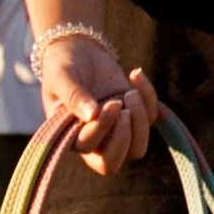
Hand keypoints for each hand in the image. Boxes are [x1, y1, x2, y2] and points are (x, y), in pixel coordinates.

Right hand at [38, 33, 160, 176]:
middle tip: (123, 108)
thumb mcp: (62, 77)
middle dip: (124, 137)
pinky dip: (150, 97)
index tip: (111, 103)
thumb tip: (92, 114)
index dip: (102, 128)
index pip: (88, 147)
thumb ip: (73, 95)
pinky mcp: (134, 115)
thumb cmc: (63, 66)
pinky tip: (135, 74)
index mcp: (71, 135)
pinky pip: (152, 118)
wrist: (78, 51)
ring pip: (137, 148)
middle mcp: (94, 140)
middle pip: (112, 163)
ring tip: (130, 92)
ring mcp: (116, 130)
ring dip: (140, 122)